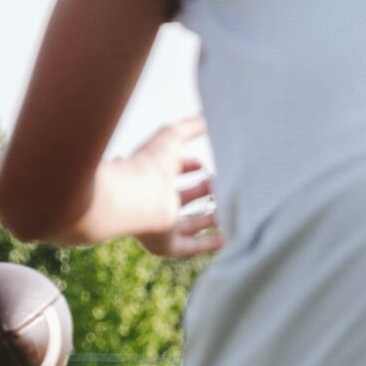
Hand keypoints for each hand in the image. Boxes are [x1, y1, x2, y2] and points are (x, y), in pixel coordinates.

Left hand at [124, 117, 223, 257]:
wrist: (132, 197)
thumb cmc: (148, 166)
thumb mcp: (173, 137)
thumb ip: (190, 127)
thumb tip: (207, 119)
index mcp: (152, 176)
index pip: (173, 170)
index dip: (191, 166)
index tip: (206, 165)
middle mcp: (155, 202)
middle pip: (183, 198)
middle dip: (203, 192)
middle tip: (225, 185)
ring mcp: (160, 224)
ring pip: (189, 224)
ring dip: (210, 219)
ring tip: (232, 212)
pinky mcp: (165, 243)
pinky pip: (190, 247)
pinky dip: (208, 244)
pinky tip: (226, 239)